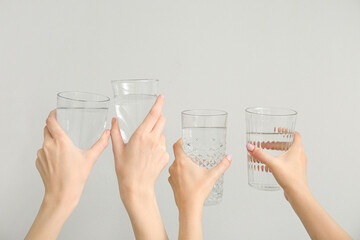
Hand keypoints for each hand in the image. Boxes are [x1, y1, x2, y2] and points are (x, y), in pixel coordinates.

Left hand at [37, 110, 109, 204]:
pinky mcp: (38, 162)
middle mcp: (48, 145)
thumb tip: (108, 134)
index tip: (55, 112)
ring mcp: (41, 154)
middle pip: (46, 129)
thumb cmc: (75, 178)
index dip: (52, 114)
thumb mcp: (90, 158)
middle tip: (61, 127)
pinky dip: (48, 152)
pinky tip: (58, 159)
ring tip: (63, 148)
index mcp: (61, 141)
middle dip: (52, 126)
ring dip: (51, 140)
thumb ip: (100, 144)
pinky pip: (42, 152)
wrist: (61, 195)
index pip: (51, 121)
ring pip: (44, 141)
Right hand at [110, 95, 168, 239]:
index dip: (158, 103)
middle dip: (158, 117)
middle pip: (162, 120)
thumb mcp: (117, 149)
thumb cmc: (125, 170)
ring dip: (156, 134)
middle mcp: (154, 139)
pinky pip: (163, 145)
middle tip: (151, 121)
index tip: (161, 96)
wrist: (137, 187)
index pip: (153, 114)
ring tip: (145, 146)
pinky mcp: (166, 156)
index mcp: (141, 135)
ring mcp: (161, 148)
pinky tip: (149, 156)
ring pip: (162, 133)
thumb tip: (114, 120)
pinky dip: (157, 146)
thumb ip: (115, 132)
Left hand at [169, 139, 231, 210]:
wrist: (189, 207)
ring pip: (175, 165)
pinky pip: (174, 174)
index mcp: (182, 162)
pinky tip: (188, 177)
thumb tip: (228, 158)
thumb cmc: (197, 192)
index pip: (176, 145)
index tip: (184, 140)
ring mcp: (171, 176)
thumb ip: (222, 165)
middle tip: (192, 153)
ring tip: (191, 166)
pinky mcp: (172, 184)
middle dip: (185, 154)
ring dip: (182, 164)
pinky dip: (180, 173)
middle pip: (177, 155)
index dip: (180, 141)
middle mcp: (174, 167)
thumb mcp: (212, 176)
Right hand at [247, 132, 351, 239]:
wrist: (298, 193)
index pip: (296, 134)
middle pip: (291, 143)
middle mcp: (301, 155)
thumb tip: (250, 147)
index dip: (288, 130)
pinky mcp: (297, 170)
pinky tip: (274, 163)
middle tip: (270, 141)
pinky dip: (282, 158)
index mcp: (298, 149)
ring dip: (280, 150)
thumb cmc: (290, 178)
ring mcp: (300, 163)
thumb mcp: (272, 163)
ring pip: (290, 152)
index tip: (279, 129)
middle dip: (279, 141)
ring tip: (270, 151)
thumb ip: (260, 154)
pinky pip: (290, 160)